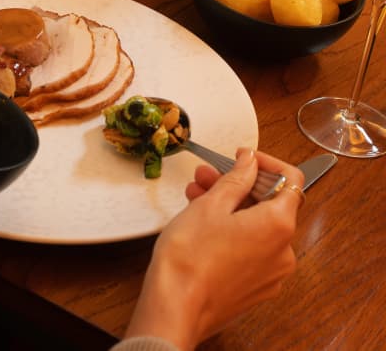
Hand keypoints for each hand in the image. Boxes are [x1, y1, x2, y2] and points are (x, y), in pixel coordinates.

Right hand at [124, 149, 303, 350]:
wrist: (175, 307)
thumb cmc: (191, 256)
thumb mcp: (211, 204)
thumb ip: (236, 178)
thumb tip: (251, 162)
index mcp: (278, 225)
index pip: (291, 180)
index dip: (266, 163)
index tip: (243, 158)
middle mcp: (283, 251)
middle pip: (270, 204)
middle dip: (239, 184)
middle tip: (208, 174)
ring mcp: (270, 273)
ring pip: (256, 225)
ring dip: (230, 205)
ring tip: (196, 195)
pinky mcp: (254, 287)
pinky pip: (250, 247)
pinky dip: (232, 229)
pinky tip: (201, 221)